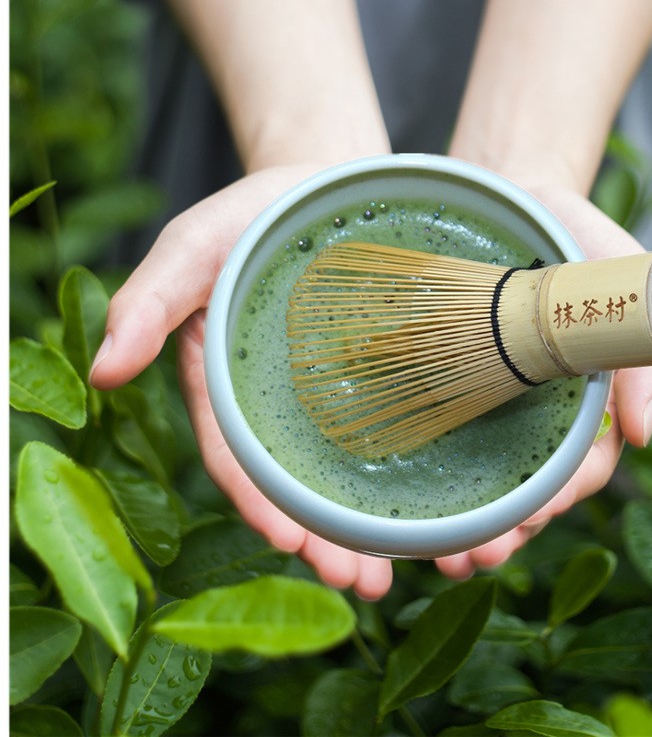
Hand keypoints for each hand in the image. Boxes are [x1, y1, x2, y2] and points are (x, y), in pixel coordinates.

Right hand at [90, 167, 393, 600]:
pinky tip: (434, 515)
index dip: (259, 503)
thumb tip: (102, 371)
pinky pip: (385, 438)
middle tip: (364, 584)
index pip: (236, 458)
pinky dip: (403, 480)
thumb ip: (148, 302)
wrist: (329, 183)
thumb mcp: (195, 245)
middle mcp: (275, 403)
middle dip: (325, 540)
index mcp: (225, 384)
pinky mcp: (374, 381)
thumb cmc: (254, 213)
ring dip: (367, 529)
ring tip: (402, 571)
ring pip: (342, 475)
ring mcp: (325, 397)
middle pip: (296, 484)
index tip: (293, 544)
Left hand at [435, 181, 651, 578]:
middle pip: (530, 492)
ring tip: (441, 557)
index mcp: (589, 401)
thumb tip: (639, 434)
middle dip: (508, 532)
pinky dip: (436, 488)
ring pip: (487, 484)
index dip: (559, 502)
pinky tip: (413, 520)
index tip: (531, 519)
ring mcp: (494, 404)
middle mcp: (541, 413)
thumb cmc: (576, 237)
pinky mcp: (454, 387)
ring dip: (469, 529)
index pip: (581, 470)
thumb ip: (649, 350)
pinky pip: (445, 446)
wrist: (511, 197)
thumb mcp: (629, 276)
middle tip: (473, 557)